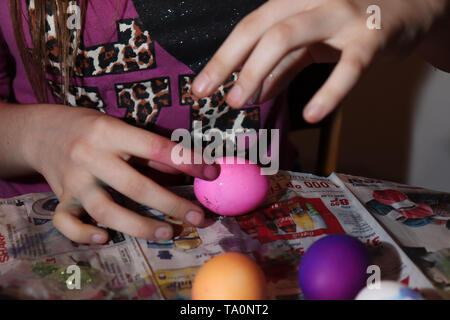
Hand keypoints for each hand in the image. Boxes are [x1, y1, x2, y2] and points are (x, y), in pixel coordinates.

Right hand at [23, 105, 218, 243]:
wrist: (40, 131)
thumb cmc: (89, 128)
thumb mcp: (119, 127)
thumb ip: (148, 150)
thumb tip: (182, 170)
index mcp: (109, 132)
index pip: (155, 147)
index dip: (187, 161)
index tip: (212, 172)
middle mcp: (90, 156)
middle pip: (135, 186)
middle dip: (171, 204)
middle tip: (198, 217)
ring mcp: (72, 180)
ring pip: (105, 210)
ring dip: (139, 225)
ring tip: (167, 233)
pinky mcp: (59, 197)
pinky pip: (67, 222)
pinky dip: (84, 234)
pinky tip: (105, 237)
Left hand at [192, 0, 448, 122]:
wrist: (407, 5)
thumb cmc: (350, 23)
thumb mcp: (310, 40)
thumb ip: (282, 65)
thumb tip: (253, 92)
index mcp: (293, 1)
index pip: (249, 27)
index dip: (222, 58)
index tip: (201, 87)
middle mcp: (312, 0)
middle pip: (262, 29)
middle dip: (232, 64)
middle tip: (217, 97)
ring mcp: (342, 14)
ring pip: (291, 38)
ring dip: (261, 72)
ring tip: (245, 103)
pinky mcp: (371, 35)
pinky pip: (348, 66)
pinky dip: (329, 91)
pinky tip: (313, 114)